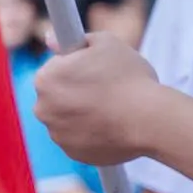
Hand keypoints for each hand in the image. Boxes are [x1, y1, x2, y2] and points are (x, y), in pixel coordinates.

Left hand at [35, 34, 172, 165]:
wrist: (150, 119)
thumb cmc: (129, 79)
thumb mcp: (107, 43)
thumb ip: (76, 38)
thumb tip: (51, 39)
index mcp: (45, 79)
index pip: (55, 68)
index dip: (76, 66)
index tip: (93, 70)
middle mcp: (42, 108)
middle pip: (57, 95)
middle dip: (76, 91)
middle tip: (106, 88)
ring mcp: (57, 134)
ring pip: (67, 119)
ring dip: (83, 113)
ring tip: (112, 108)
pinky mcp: (73, 153)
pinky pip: (79, 139)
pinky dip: (91, 134)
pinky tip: (112, 126)